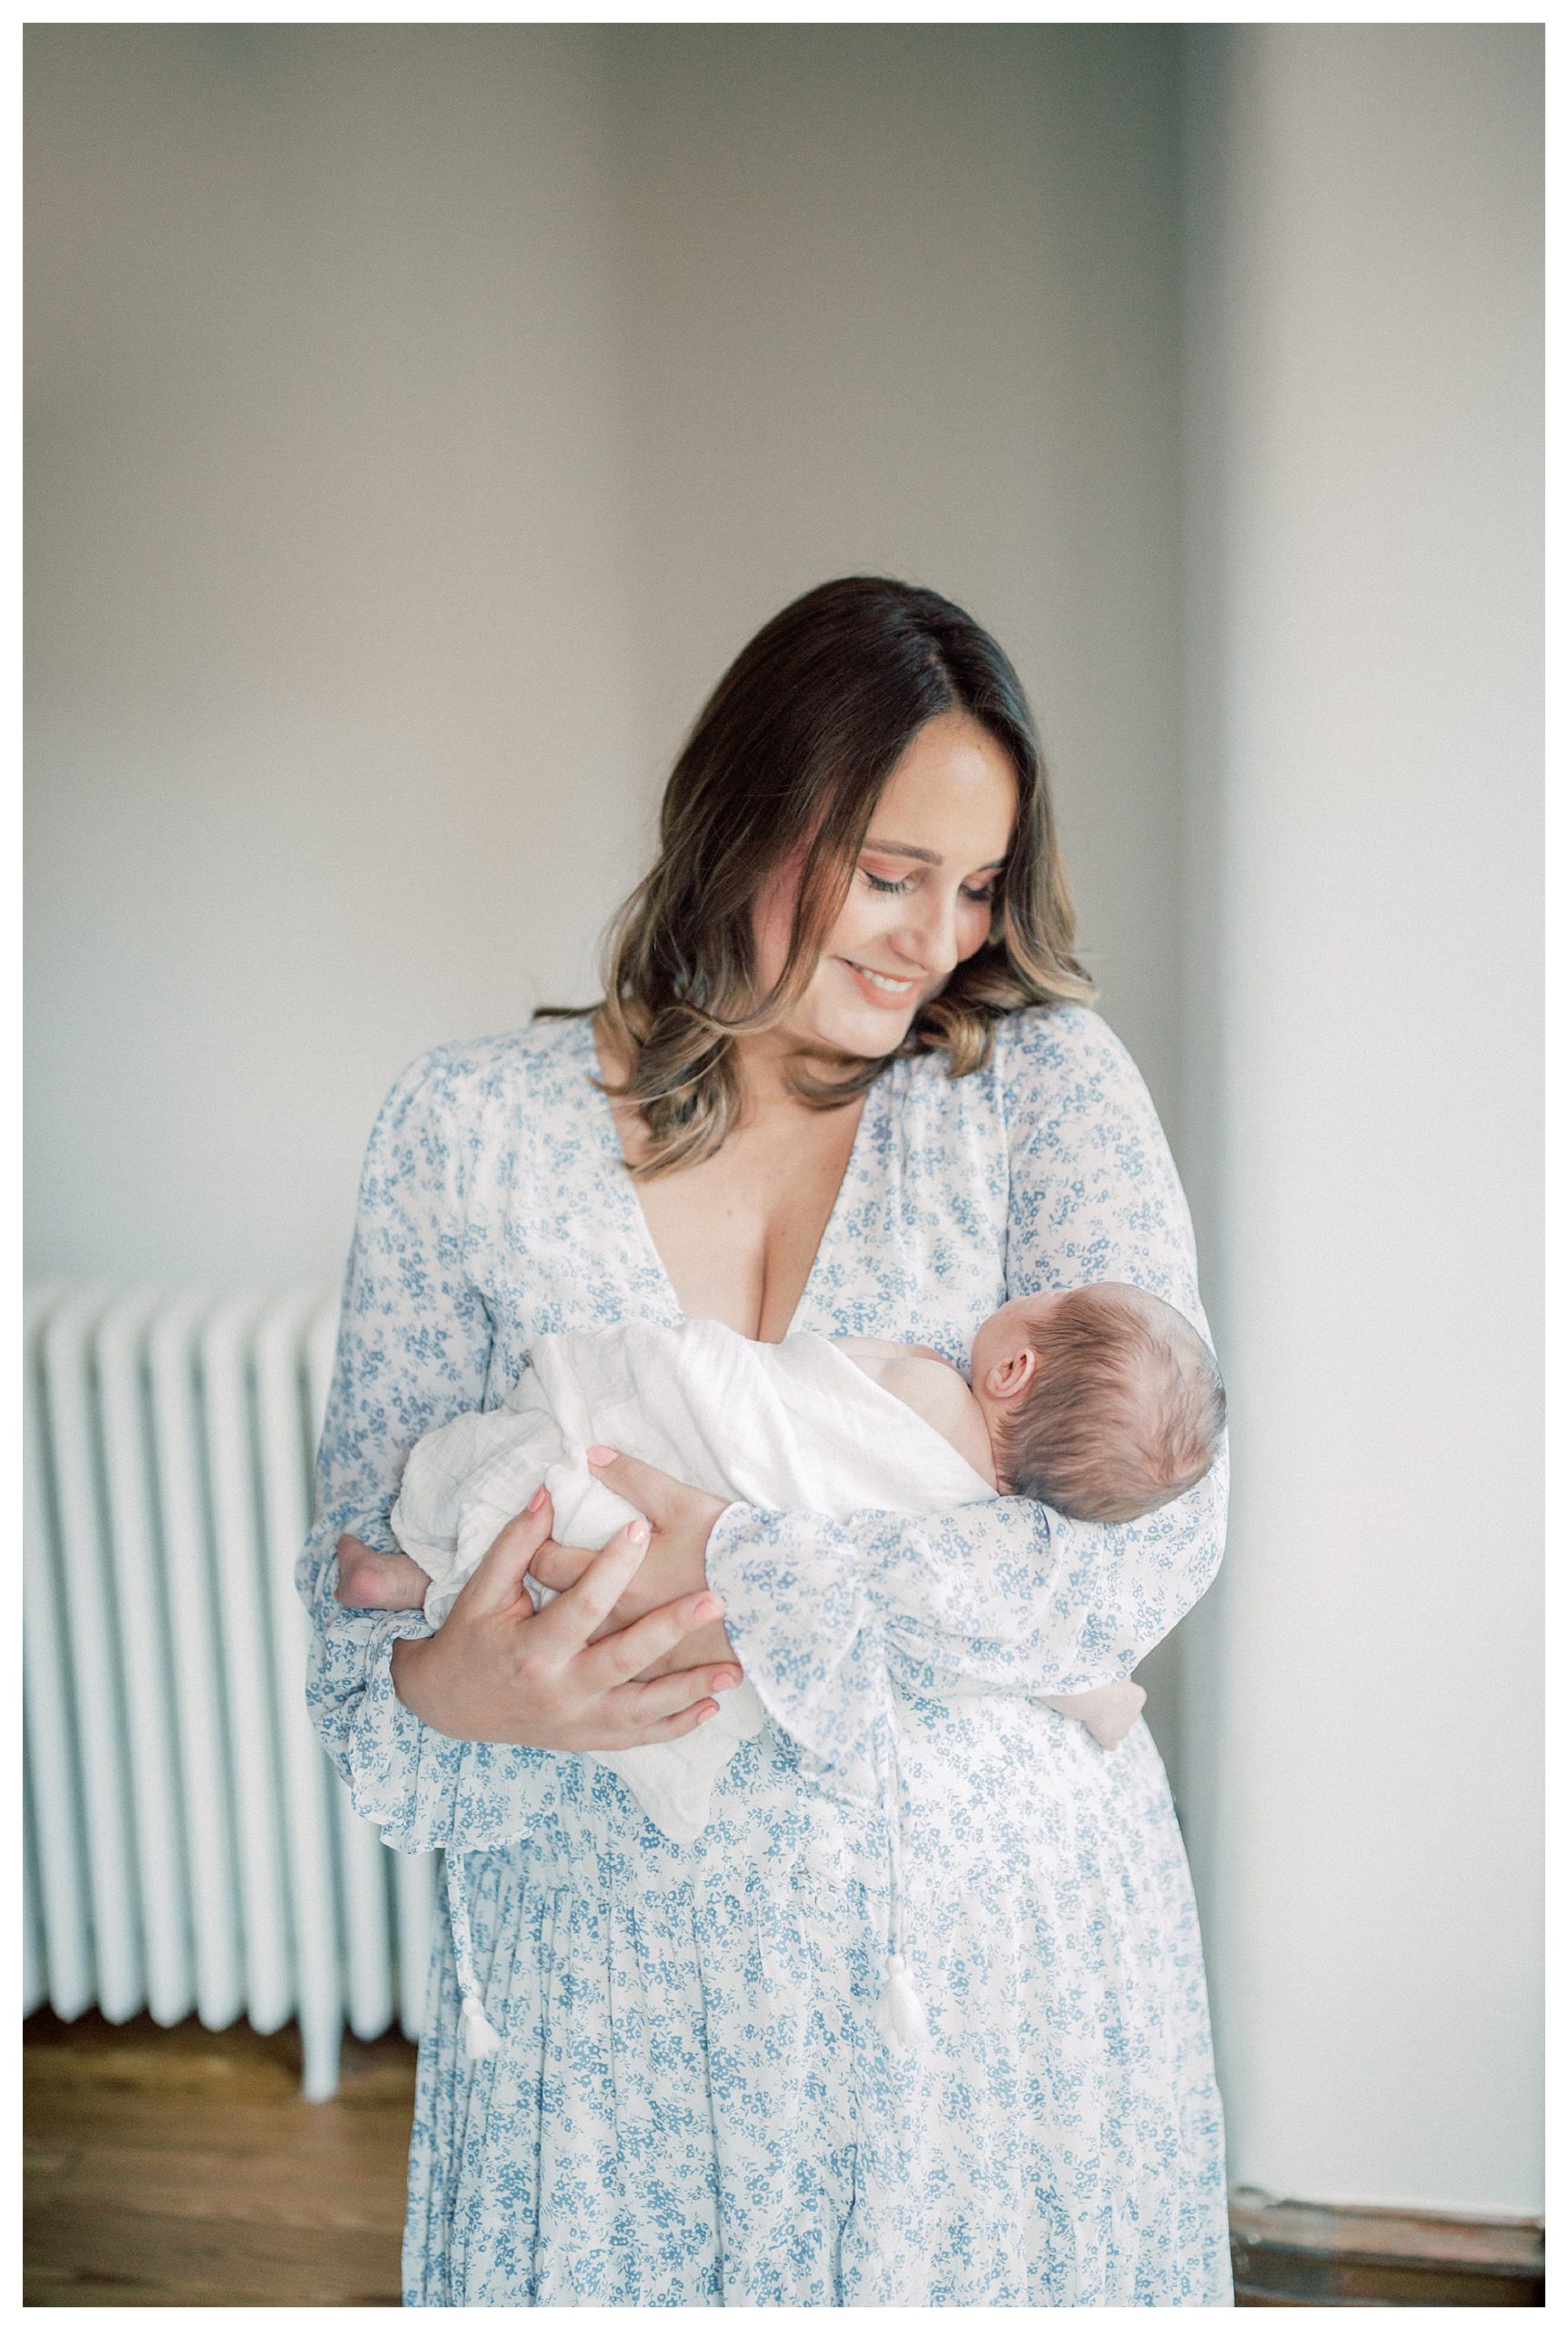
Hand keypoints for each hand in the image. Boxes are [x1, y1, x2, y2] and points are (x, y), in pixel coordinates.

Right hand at [387, 1487, 741, 1748]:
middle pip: (624, 1660)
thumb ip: (518, 1544)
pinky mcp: (588, 1740)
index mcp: (532, 1650)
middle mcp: (558, 1691)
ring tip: (733, 1669)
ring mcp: (577, 1722)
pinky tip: (711, 1705)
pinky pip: (640, 1737)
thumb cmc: (471, 1638)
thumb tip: (547, 1494)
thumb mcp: (483, 1590)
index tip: (640, 1527)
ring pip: (643, 1710)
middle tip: (715, 1600)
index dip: (610, 1565)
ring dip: (690, 1690)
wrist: (449, 1704)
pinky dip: (676, 1725)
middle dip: (671, 1630)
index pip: (581, 1605)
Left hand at [527, 1447, 735, 1676]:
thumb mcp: (683, 1503)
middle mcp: (619, 1627)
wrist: (786, 1603)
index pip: (549, 1565)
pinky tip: (619, 1652)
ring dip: (579, 1631)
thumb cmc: (732, 1550)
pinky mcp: (668, 1678)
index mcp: (616, 1582)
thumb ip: (633, 1478)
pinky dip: (615, 1664)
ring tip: (585, 1614)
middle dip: (553, 1590)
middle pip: (561, 1609)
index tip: (549, 1538)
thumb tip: (591, 1456)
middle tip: (560, 1574)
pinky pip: (626, 1679)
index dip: (541, 1547)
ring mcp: (642, 1659)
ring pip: (587, 1649)